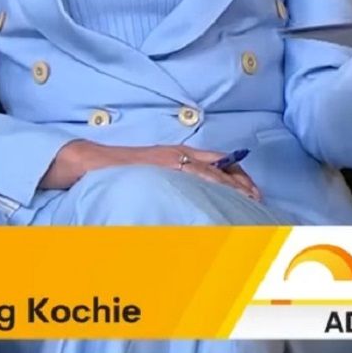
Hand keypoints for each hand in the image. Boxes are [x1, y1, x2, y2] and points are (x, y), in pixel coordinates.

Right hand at [39, 140, 261, 200]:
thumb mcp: (157, 167)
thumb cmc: (125, 169)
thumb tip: (202, 192)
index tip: (253, 190)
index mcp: (180, 153)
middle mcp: (178, 153)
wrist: (95, 163)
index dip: (238, 175)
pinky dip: (205, 182)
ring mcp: (169, 160)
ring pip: (207, 172)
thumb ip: (178, 174)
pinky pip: (187, 175)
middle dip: (240, 182)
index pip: (218, 161)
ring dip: (229, 185)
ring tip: (245, 199)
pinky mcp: (158, 167)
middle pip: (218, 167)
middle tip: (256, 198)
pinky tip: (216, 194)